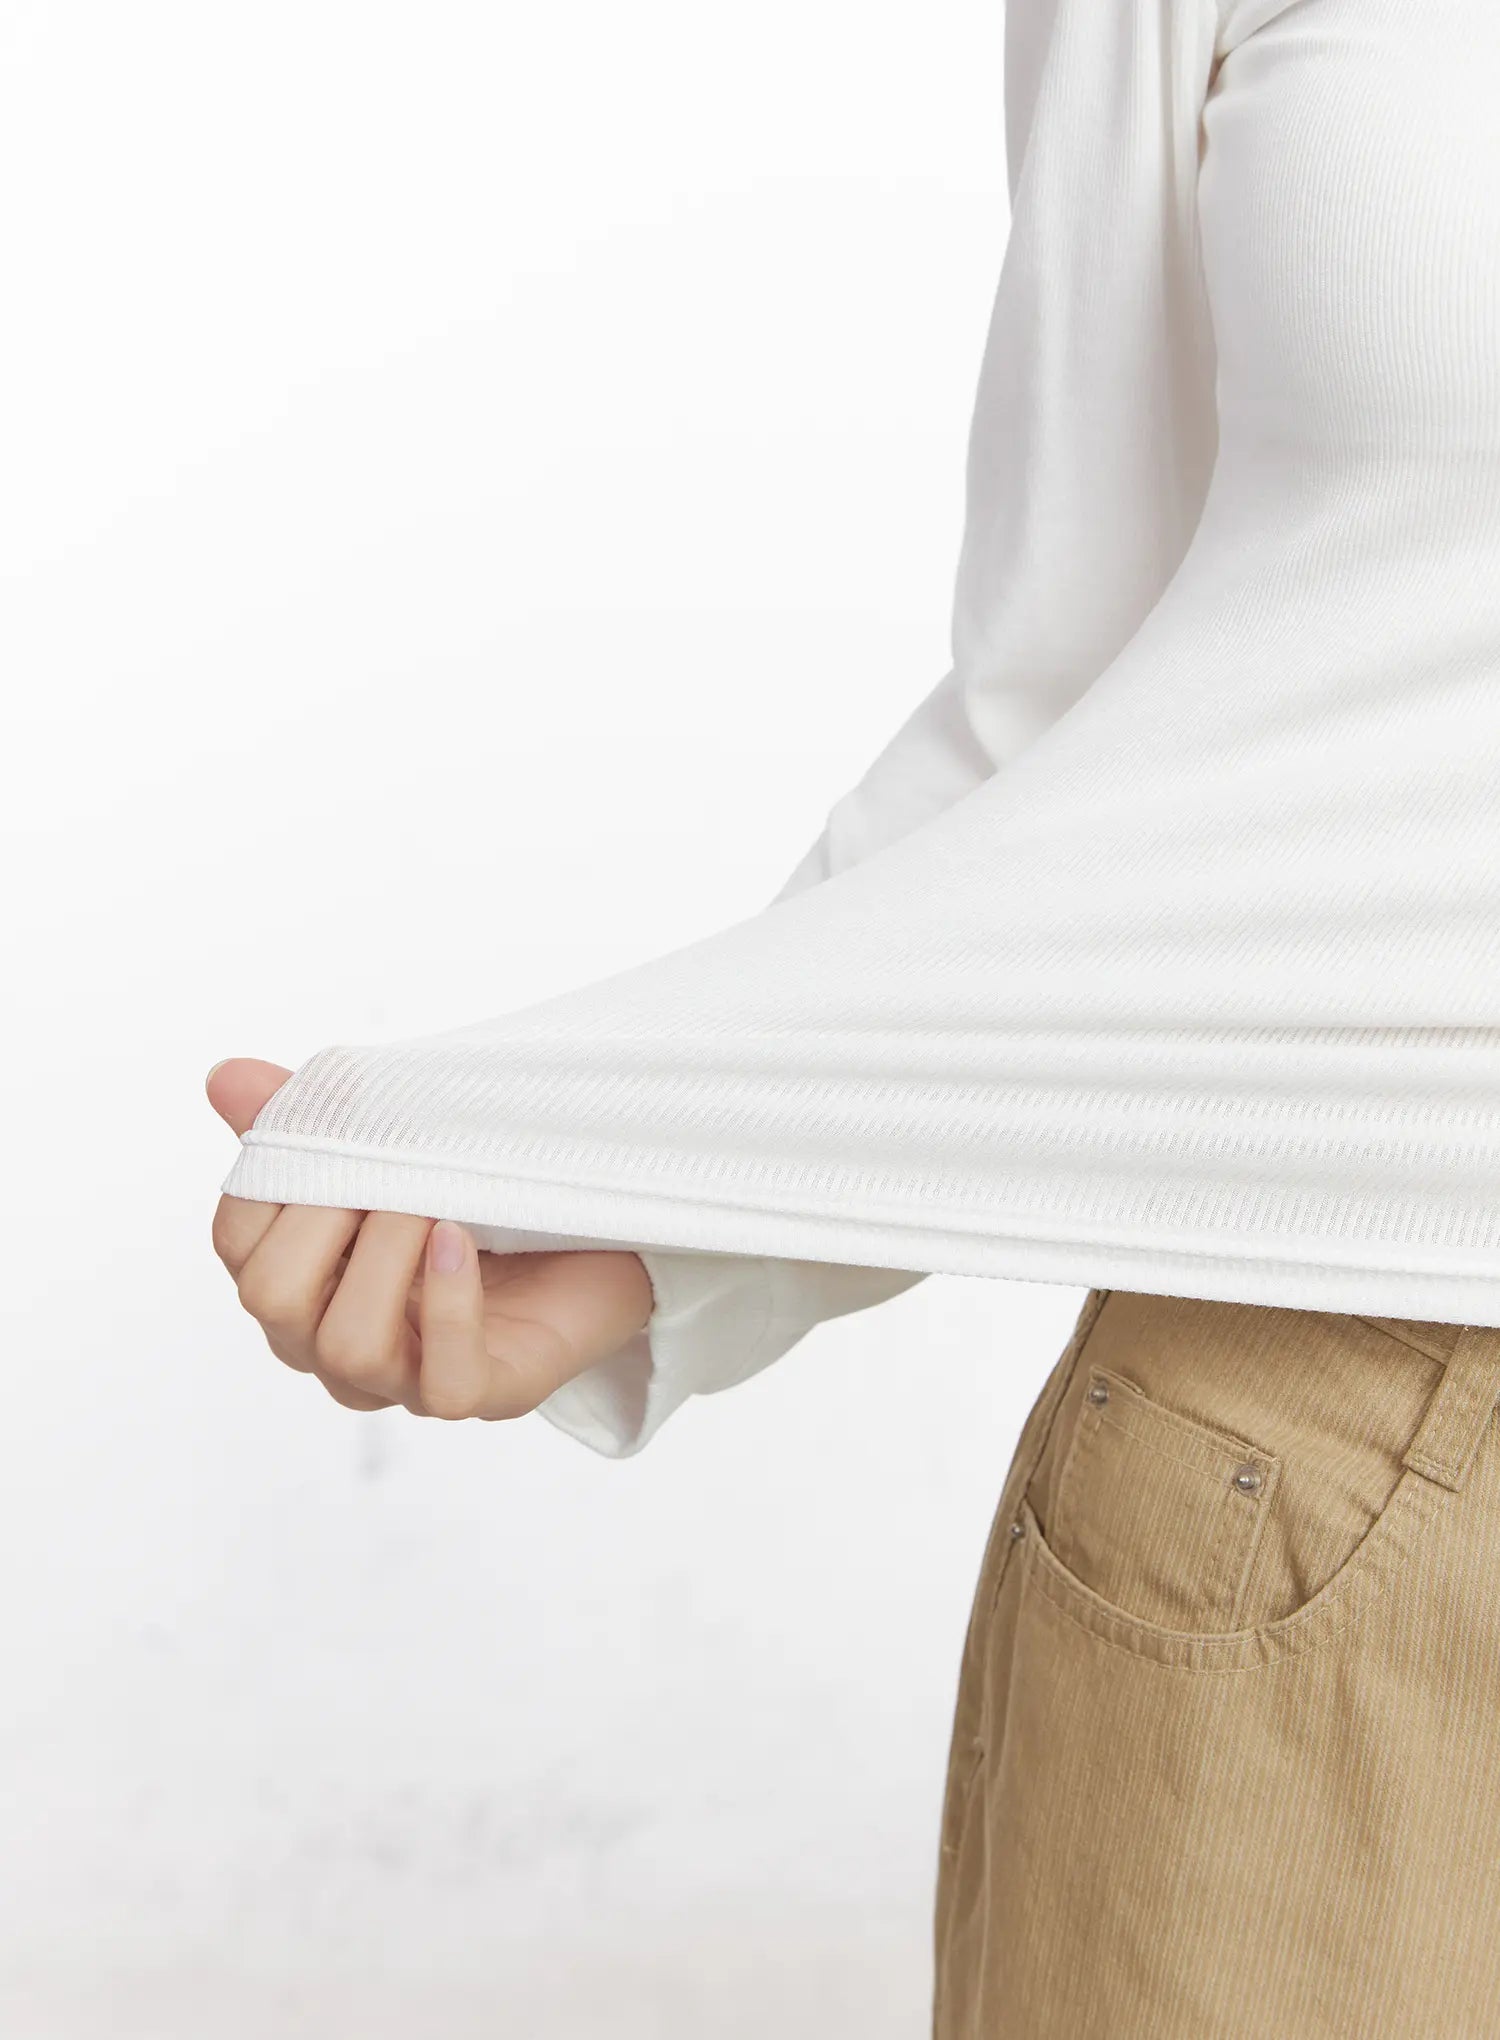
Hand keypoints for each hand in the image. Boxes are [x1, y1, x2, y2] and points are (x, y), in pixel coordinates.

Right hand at [207, 1059, 654, 1418]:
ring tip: (433, 1202)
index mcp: (303, 1282)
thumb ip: (311, 1120)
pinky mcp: (483, 1393)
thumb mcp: (396, 1146)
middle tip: (388, 1167)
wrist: (604, 1229)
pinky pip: (443, 1384)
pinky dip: (448, 1306)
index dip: (273, 1180)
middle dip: (325, 1216)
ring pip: (347, 1346)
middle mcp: (334, 1344)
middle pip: (271, 1299)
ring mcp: (406, 1380)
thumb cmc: (483, 1194)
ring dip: (387, 1256)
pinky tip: (460, 1239)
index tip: (335, 1130)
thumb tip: (226, 1076)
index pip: (238, 1244)